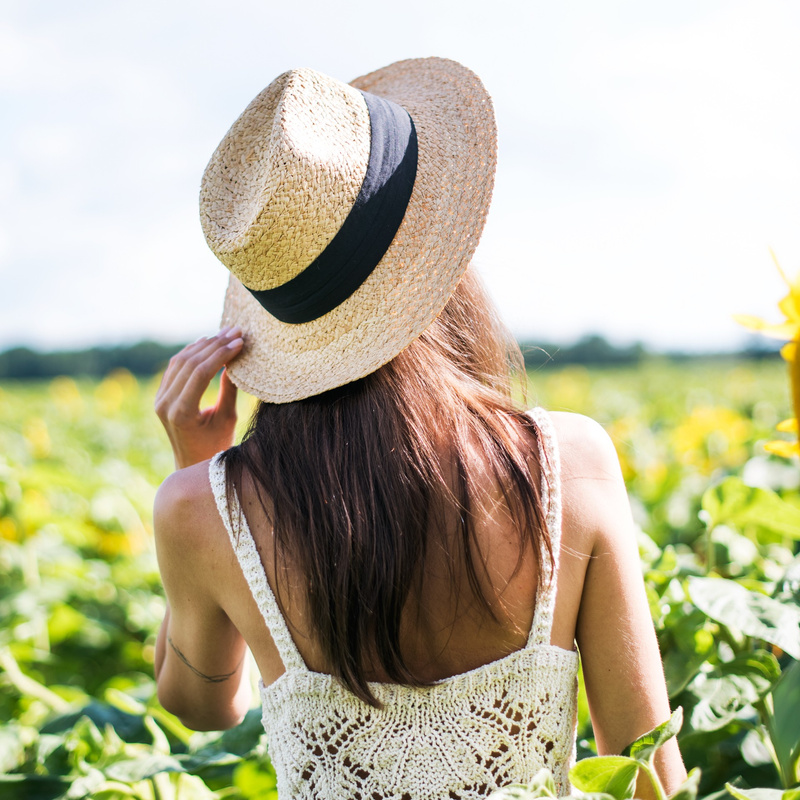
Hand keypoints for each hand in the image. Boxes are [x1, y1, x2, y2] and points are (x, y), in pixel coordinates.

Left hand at [155, 327, 243, 469]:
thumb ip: (229, 389)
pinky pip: (174, 367)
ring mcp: (159, 399)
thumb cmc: (215, 448)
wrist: (192, 466)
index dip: (221, 353)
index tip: (240, 342)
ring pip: (179, 361)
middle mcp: (164, 403)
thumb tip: (235, 361)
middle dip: (214, 344)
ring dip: (203, 345)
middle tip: (235, 332)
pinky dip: (191, 353)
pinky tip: (207, 343)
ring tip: (225, 334)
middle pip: (189, 363)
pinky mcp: (160, 396)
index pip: (200, 372)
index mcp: (181, 412)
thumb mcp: (227, 419)